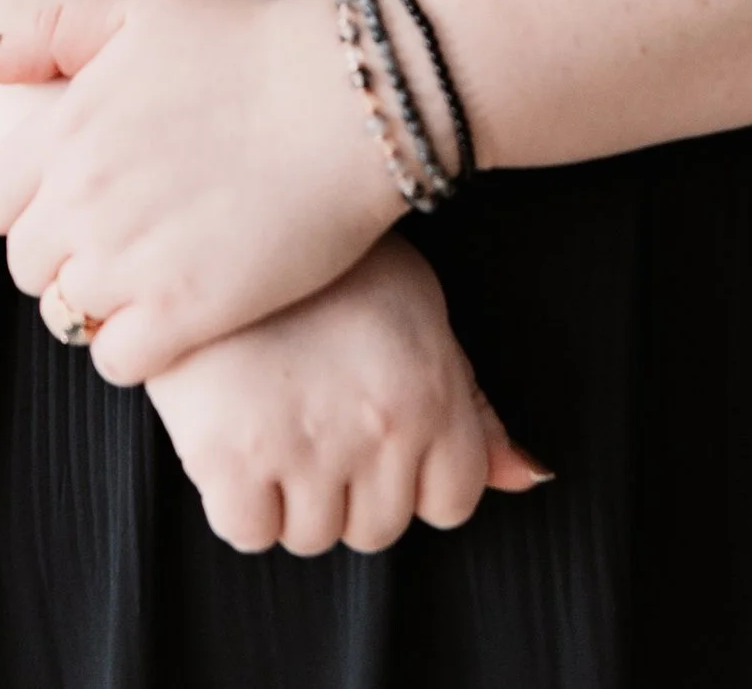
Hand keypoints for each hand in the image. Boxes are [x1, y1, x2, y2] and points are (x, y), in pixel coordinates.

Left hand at [0, 0, 394, 382]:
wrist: (352, 97)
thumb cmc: (252, 44)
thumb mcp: (143, 11)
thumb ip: (45, 32)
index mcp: (66, 128)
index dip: (29, 207)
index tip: (78, 198)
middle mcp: (83, 198)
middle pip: (29, 267)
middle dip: (66, 256)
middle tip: (127, 237)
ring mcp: (131, 259)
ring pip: (67, 317)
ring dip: (102, 303)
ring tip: (155, 272)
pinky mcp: (186, 310)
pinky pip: (117, 360)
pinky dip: (136, 346)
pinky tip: (176, 313)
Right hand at [148, 238, 549, 554]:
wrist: (222, 217)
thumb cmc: (324, 264)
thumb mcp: (416, 307)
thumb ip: (471, 400)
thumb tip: (529, 475)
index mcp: (430, 390)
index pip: (452, 501)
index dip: (417, 477)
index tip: (381, 440)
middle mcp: (378, 427)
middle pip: (378, 528)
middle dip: (352, 488)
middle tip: (318, 417)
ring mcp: (303, 446)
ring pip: (312, 535)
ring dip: (293, 496)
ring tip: (276, 415)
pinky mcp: (229, 457)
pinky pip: (248, 531)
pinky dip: (240, 501)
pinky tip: (236, 433)